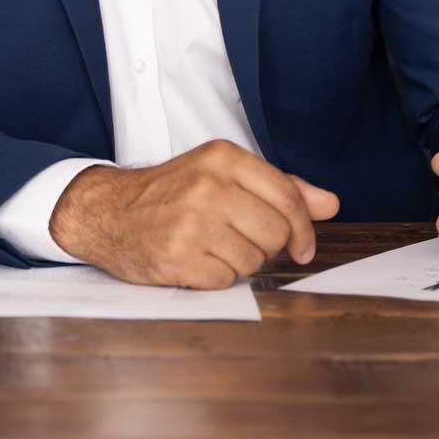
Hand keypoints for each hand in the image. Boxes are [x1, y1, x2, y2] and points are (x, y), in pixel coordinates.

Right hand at [49, 140, 339, 289]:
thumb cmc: (171, 194)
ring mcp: (190, 222)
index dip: (303, 229)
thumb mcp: (222, 174)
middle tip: (239, 240)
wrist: (107, 212)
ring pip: (253, 261)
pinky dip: (216, 278)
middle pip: (275, 233)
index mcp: (223, 158)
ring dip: (239, 263)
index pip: (288, 197)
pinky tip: (195, 261)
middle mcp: (207, 186)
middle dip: (266, 246)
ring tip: (211, 247)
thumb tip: (331, 204)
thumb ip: (279, 187)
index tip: (302, 246)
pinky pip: (225, 281)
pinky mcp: (176, 257)